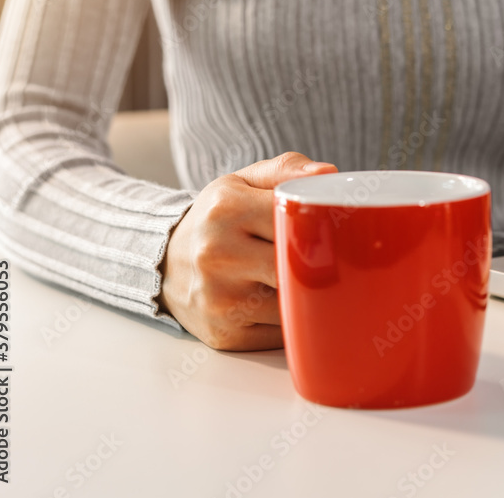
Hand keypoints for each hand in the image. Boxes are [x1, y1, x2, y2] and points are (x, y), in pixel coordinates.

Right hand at [158, 152, 336, 349]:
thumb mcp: (242, 183)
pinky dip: (290, 321)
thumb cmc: (217, 220)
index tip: (337, 233)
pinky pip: (281, 333)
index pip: (296, 220)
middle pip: (297, 266)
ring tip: (300, 280)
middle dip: (321, 266)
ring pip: (293, 303)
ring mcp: (219, 299)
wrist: (165, 262)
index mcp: (226, 209)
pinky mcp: (225, 334)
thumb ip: (287, 170)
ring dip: (306, 296)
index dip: (324, 229)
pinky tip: (281, 304)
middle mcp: (217, 254)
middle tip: (334, 261)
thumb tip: (327, 173)